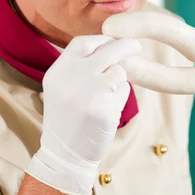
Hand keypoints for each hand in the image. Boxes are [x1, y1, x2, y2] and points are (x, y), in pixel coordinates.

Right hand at [26, 35, 140, 194]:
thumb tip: (111, 45)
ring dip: (120, 80)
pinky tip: (108, 110)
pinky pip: (124, 91)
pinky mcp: (104, 109)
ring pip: (120, 71)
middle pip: (108, 50)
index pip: (83, 43)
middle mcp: (71, 78)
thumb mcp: (61, 87)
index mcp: (58, 72)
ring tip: (107, 97)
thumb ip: (79, 66)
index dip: (101, 40)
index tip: (113, 41)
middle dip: (126, 46)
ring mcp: (88, 92)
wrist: (64, 154)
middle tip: (136, 46)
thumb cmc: (67, 118)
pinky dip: (121, 98)